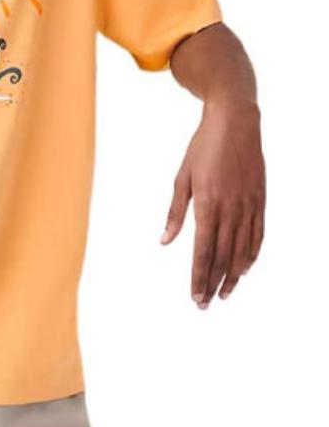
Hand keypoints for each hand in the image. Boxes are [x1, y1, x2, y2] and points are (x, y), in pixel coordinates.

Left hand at [161, 98, 264, 308]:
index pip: (203, 251)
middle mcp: (231, 209)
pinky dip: (251, 256)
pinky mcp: (260, 201)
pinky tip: (244, 269)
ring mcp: (249, 206)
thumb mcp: (182, 177)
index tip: (194, 295)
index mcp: (208, 204)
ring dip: (233, 276)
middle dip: (213, 282)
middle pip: (223, 256)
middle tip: (204, 303)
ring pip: (242, 251)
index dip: (199, 276)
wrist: (234, 123)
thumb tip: (165, 241)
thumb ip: (175, 212)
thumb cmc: (202, 148)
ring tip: (224, 294)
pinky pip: (258, 236)